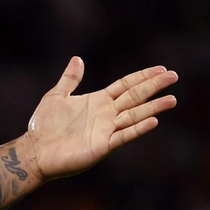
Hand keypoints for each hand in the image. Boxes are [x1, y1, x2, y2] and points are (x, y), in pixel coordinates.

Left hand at [20, 57, 177, 181]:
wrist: (35, 150)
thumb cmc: (44, 125)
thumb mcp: (56, 96)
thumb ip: (70, 79)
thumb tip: (78, 59)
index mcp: (97, 101)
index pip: (125, 86)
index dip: (142, 77)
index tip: (161, 69)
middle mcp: (106, 114)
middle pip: (135, 97)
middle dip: (153, 86)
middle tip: (174, 76)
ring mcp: (106, 130)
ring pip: (135, 115)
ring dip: (153, 107)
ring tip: (172, 100)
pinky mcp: (103, 145)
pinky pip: (124, 135)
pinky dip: (138, 128)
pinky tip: (153, 121)